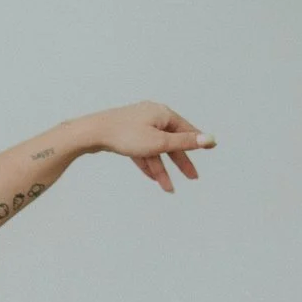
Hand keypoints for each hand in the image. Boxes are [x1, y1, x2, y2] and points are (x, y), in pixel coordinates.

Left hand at [80, 102, 212, 192]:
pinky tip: (152, 178)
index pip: (186, 129)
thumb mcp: (159, 142)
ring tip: (168, 188)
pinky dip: (147, 164)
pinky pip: (141, 151)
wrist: (91, 133)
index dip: (198, 141)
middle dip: (180, 161)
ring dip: (162, 169)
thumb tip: (210, 139)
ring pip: (155, 150)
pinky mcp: (125, 135)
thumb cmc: (124, 134)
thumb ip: (185, 143)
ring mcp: (137, 125)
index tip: (210, 149)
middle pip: (171, 141)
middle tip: (192, 177)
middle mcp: (151, 116)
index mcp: (162, 113)